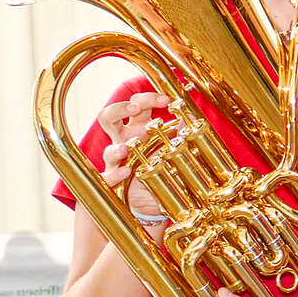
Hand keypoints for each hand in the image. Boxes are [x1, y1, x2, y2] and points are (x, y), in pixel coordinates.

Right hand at [93, 92, 180, 219]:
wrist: (151, 197)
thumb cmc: (161, 166)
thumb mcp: (173, 147)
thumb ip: (181, 132)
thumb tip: (190, 116)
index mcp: (138, 128)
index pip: (137, 106)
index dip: (148, 98)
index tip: (166, 100)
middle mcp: (123, 141)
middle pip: (110, 117)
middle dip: (120, 109)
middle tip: (135, 109)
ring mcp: (116, 162)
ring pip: (108, 150)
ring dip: (116, 148)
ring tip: (126, 149)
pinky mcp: (114, 181)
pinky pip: (107, 177)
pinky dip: (114, 175)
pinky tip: (126, 173)